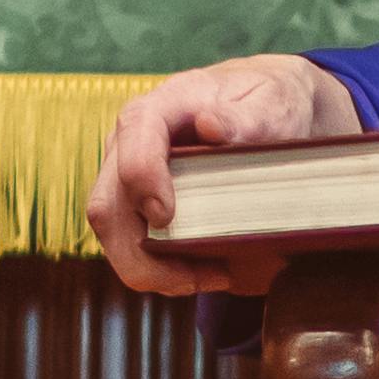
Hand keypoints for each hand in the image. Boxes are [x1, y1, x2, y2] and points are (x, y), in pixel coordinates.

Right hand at [87, 55, 360, 297]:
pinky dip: (166, 272)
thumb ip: (247, 116)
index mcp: (157, 111)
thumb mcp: (272, 100)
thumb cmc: (266, 100)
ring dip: (155, 271)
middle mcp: (128, 147)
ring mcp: (127, 180)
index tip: (166, 216)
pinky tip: (210, 274)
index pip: (133, 142)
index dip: (142, 180)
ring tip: (215, 278)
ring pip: (114, 237)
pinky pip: (134, 248)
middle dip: (141, 253)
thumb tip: (210, 125)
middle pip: (107, 206)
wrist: (262, 106)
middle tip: (203, 276)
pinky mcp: (137, 208)